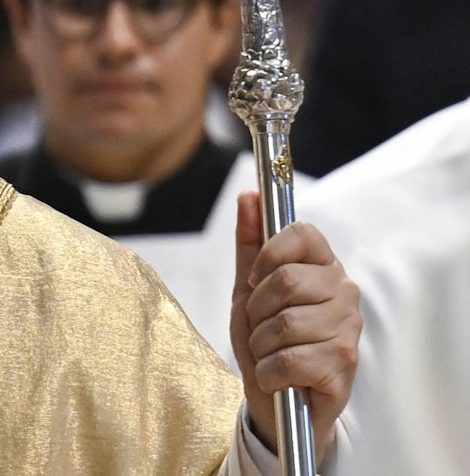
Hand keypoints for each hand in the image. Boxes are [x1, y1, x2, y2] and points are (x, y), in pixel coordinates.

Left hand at [231, 192, 359, 458]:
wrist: (279, 399)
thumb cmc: (268, 339)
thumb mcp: (248, 290)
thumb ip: (250, 245)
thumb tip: (248, 197)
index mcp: (323, 267)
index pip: (303, 233)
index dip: (269, 254)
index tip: (256, 279)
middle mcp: (344, 292)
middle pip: (285, 279)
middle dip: (256, 309)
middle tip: (261, 327)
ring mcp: (348, 328)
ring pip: (284, 323)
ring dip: (260, 345)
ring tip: (271, 354)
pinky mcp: (344, 364)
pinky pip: (288, 359)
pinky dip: (269, 372)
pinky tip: (277, 377)